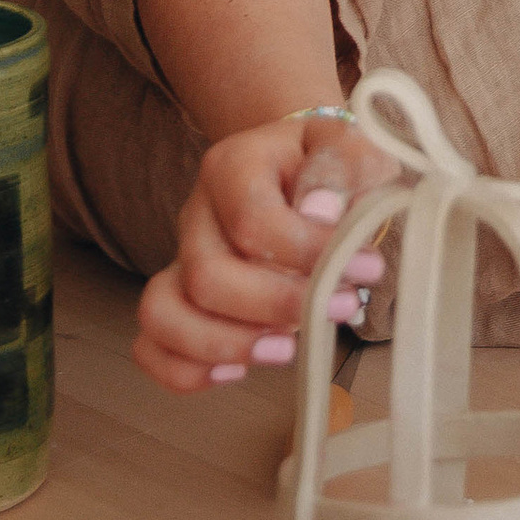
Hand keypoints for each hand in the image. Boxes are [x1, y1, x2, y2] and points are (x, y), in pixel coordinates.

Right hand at [133, 113, 391, 395]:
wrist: (300, 172)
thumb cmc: (327, 169)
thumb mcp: (349, 148)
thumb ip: (341, 167)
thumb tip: (320, 211)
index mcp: (232, 167)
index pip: (250, 218)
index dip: (308, 252)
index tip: (367, 266)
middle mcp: (195, 213)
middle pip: (206, 275)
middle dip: (276, 305)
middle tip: (343, 306)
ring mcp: (181, 259)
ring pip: (163, 312)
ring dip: (225, 344)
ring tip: (286, 351)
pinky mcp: (180, 300)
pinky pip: (152, 344)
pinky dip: (184, 370)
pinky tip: (236, 372)